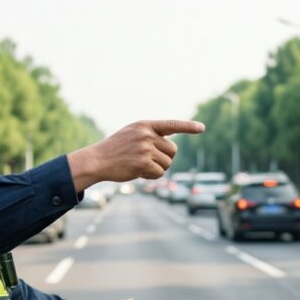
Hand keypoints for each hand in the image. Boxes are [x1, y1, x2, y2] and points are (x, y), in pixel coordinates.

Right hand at [68, 120, 204, 190]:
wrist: (97, 160)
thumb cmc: (115, 149)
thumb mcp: (132, 134)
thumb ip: (150, 135)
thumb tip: (171, 145)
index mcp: (145, 125)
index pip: (172, 124)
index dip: (188, 127)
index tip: (202, 128)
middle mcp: (147, 134)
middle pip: (172, 150)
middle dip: (165, 158)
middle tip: (149, 160)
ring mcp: (145, 148)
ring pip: (167, 163)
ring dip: (158, 168)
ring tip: (141, 165)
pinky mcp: (143, 163)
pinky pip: (159, 172)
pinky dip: (152, 175)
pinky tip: (139, 172)